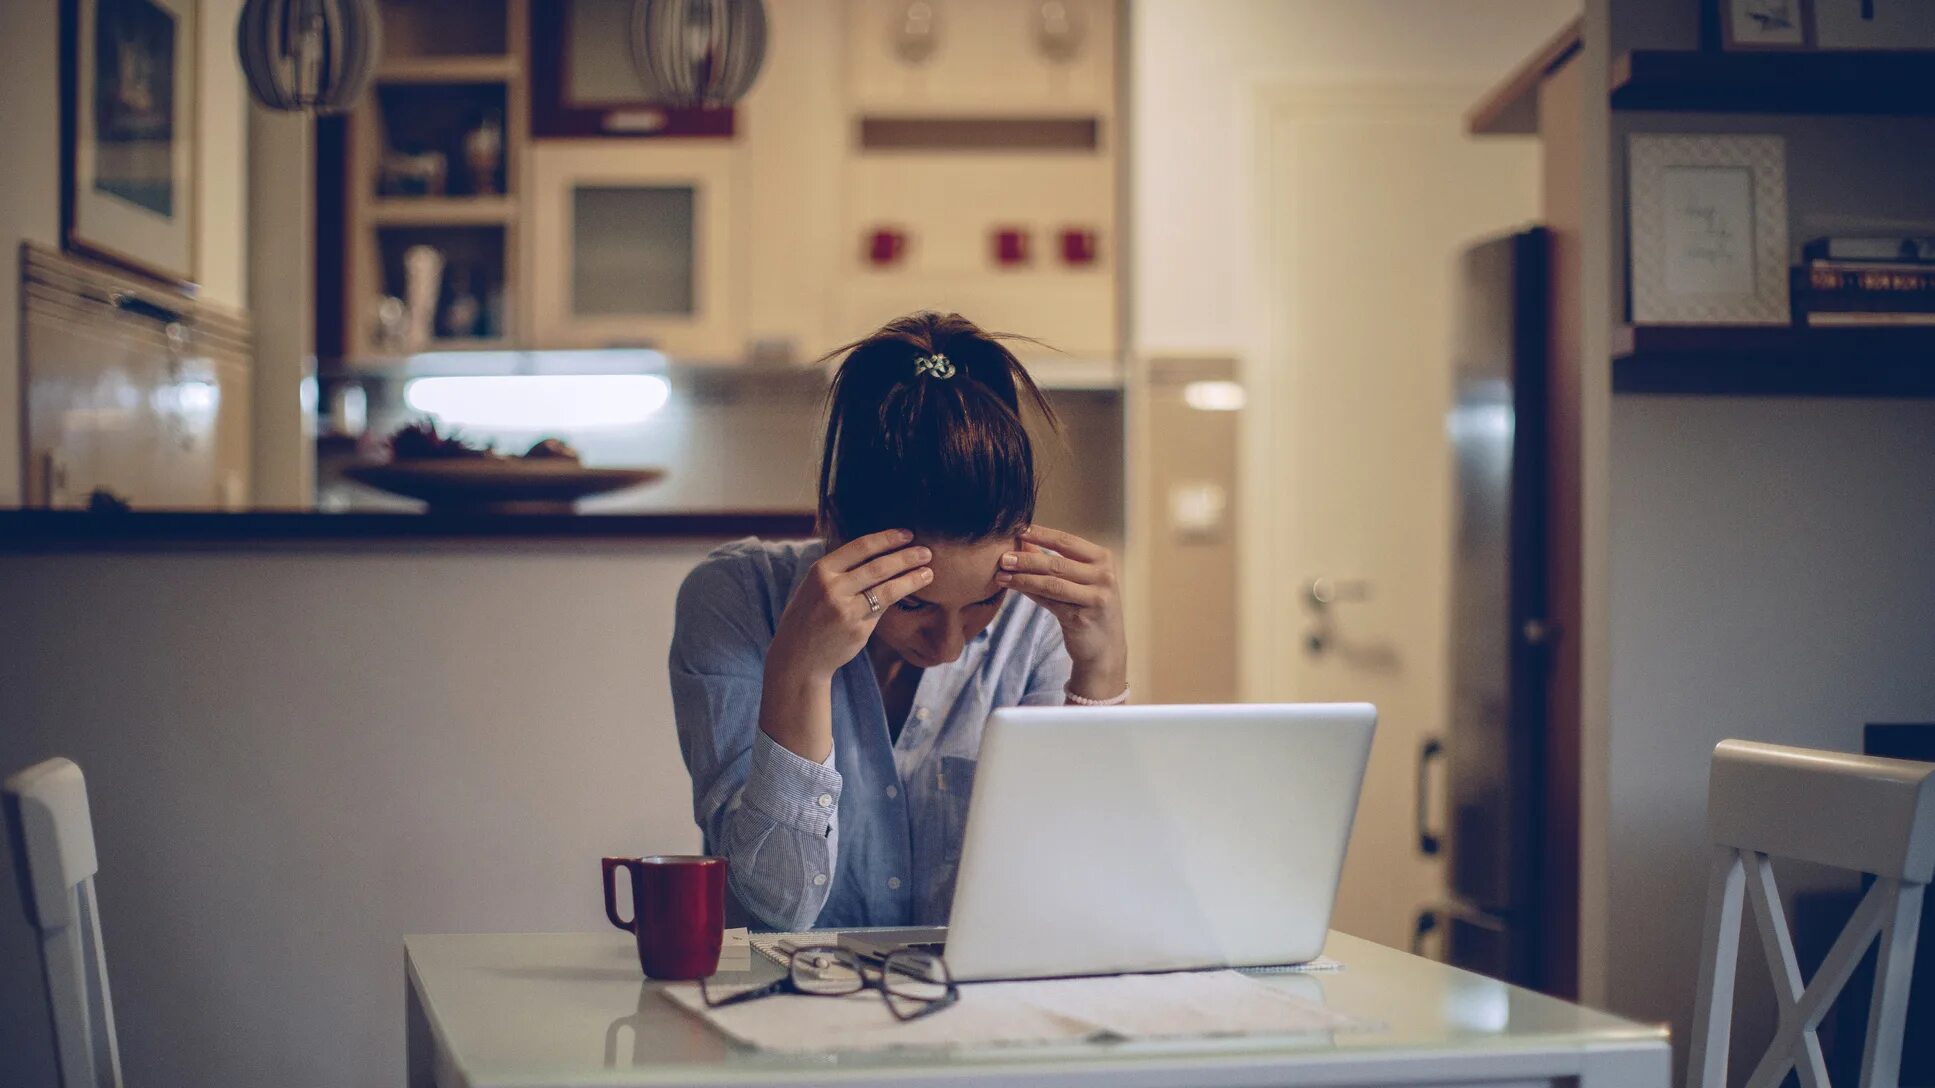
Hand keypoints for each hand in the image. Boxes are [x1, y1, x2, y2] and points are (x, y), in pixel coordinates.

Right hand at [768, 529, 932, 683]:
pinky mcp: (858, 631)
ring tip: (929, 573)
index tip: (908, 534)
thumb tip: (880, 551)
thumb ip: (841, 570)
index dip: (888, 538)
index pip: (861, 547)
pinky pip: (882, 611)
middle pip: (879, 567)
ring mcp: (846, 611)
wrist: (797, 656)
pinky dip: (899, 600)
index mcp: (821, 571)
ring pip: (887, 590)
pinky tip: (912, 594)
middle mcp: (832, 589)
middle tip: (927, 552)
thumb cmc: (810, 615)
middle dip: (907, 557)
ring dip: (912, 579)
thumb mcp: (814, 585)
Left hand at [997, 525, 1127, 700]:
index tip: (1018, 530)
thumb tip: (1022, 540)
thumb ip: (1052, 559)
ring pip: (1051, 583)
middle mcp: (1104, 576)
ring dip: (1023, 578)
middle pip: (1057, 563)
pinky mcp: (1082, 618)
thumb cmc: (1088, 606)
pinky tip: (1014, 588)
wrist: (1105, 647)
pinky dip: (1029, 593)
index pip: (1067, 541)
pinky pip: (1049, 602)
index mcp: (1103, 559)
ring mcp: (1095, 598)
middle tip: (1003, 557)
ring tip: (1002, 574)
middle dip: (1026, 559)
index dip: (1041, 535)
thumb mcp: (1077, 579)